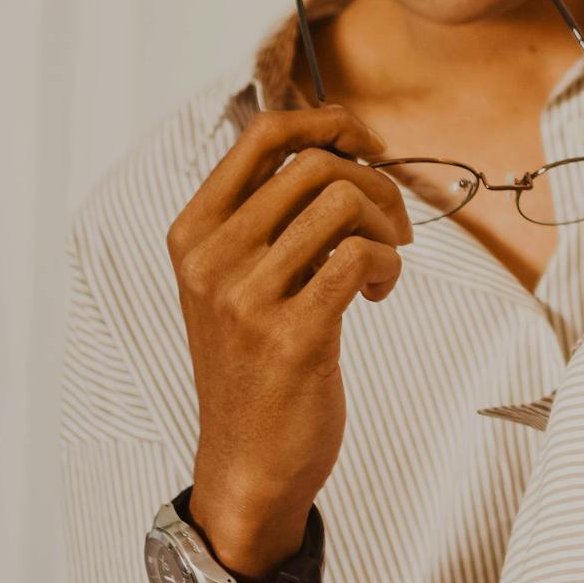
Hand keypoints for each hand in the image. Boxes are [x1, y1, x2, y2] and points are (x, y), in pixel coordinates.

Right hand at [163, 105, 410, 574]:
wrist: (249, 460)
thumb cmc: (256, 361)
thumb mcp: (237, 280)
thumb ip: (267, 216)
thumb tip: (334, 140)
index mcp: (193, 233)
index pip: (260, 135)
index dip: (326, 122)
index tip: (365, 143)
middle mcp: (211, 258)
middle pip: (315, 164)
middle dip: (374, 184)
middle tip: (390, 227)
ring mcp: (246, 297)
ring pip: (343, 203)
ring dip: (387, 227)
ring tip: (384, 263)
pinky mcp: (292, 334)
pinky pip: (362, 256)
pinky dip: (388, 265)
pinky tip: (378, 295)